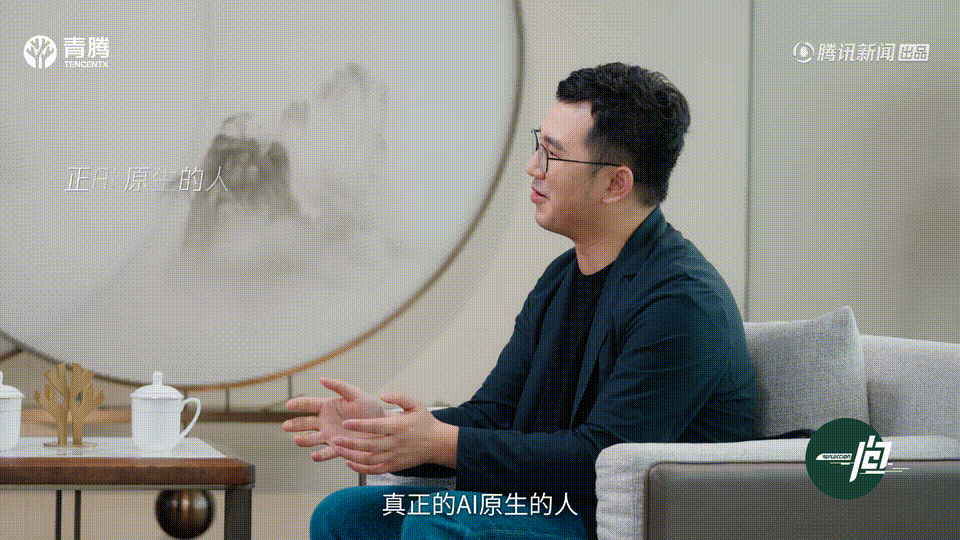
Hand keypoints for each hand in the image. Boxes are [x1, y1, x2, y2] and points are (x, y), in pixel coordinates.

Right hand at [283, 378, 384, 461]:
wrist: (383, 428)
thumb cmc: (371, 409)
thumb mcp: (356, 394)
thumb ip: (340, 386)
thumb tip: (321, 379)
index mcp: (328, 406)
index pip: (309, 404)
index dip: (298, 404)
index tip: (288, 405)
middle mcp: (326, 421)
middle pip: (305, 423)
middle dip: (295, 424)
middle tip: (286, 426)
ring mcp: (330, 435)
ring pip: (312, 438)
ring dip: (303, 440)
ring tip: (297, 440)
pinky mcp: (338, 448)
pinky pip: (326, 453)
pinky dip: (319, 455)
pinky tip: (314, 455)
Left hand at [328, 392, 457, 474]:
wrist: (439, 443)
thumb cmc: (425, 422)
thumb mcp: (416, 404)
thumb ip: (399, 397)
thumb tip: (382, 395)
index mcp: (398, 426)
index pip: (375, 426)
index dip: (359, 425)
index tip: (346, 423)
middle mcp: (395, 443)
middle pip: (369, 445)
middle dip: (350, 443)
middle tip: (335, 439)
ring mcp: (395, 456)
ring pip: (369, 460)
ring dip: (351, 456)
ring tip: (338, 450)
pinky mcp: (395, 466)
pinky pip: (375, 470)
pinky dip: (360, 469)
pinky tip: (349, 463)